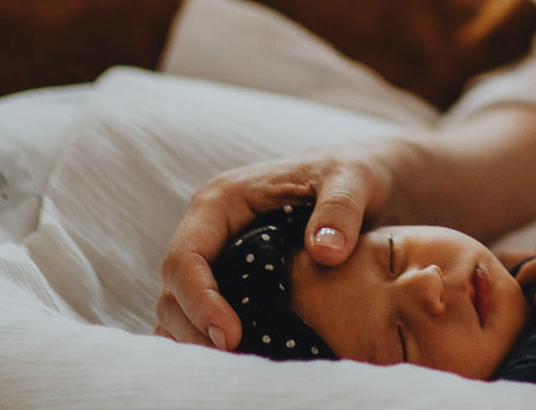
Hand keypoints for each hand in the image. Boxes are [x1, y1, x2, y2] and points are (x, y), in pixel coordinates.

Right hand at [153, 136, 411, 349]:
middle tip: (235, 358)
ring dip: (198, 340)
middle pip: (174, 289)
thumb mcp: (353, 179)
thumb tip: (325, 252)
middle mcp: (209, 230)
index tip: (231, 335)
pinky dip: (211, 339)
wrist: (361, 180)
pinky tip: (245, 357)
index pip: (186, 257)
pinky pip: (202, 315)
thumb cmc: (350, 173)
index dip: (199, 299)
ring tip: (239, 363)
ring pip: (180, 308)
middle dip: (194, 328)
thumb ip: (340, 209)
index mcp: (222, 200)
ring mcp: (215, 256)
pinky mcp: (228, 279)